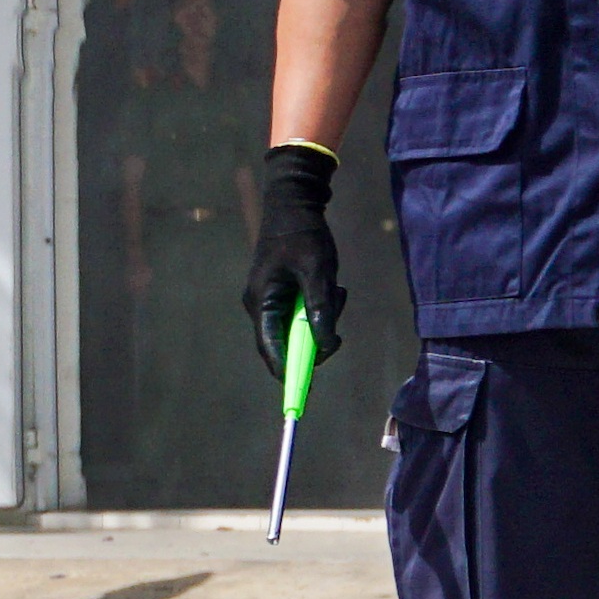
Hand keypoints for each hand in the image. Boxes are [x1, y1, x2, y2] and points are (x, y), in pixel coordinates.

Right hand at [243, 144, 348, 374]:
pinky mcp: (280, 293)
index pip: (272, 350)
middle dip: (315, 340)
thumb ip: (321, 310)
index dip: (288, 373)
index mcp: (262, 303)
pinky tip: (331, 288)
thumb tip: (326, 345)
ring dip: (321, 320)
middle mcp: (260, 306)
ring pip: (297, 329)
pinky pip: (300, 314)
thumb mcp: (318, 273)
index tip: (302, 395)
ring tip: (337, 293)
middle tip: (338, 330)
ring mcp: (269, 300)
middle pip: (285, 344)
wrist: (293, 203)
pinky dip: (319, 308)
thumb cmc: (304, 236)